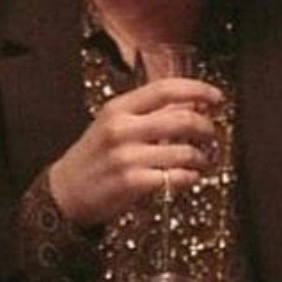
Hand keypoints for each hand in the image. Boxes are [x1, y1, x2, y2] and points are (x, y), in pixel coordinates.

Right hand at [47, 78, 221, 227]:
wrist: (65, 192)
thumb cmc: (94, 157)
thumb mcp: (113, 124)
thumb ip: (147, 113)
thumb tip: (190, 102)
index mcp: (118, 108)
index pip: (165, 89)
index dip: (198, 90)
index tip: (216, 97)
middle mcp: (122, 129)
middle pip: (183, 119)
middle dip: (206, 127)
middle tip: (211, 134)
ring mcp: (127, 157)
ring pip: (184, 152)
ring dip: (201, 157)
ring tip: (201, 161)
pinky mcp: (132, 183)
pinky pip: (176, 178)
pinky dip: (189, 178)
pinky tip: (187, 177)